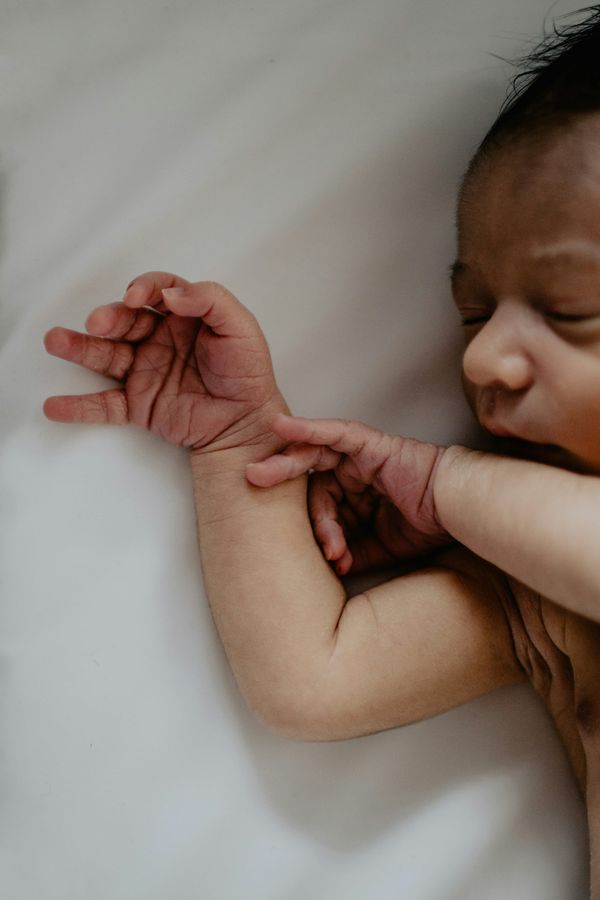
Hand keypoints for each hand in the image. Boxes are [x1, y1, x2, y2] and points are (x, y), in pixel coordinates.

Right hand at [43, 272, 286, 451]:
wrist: (247, 422)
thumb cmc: (248, 373)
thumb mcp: (241, 328)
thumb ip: (210, 301)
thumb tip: (172, 294)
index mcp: (184, 318)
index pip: (157, 292)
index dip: (144, 288)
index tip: (135, 296)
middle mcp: (160, 341)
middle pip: (125, 320)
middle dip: (108, 318)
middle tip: (97, 323)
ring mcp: (146, 373)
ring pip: (106, 356)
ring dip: (78, 348)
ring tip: (55, 341)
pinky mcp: (140, 406)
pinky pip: (105, 405)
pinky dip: (79, 407)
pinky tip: (54, 405)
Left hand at [246, 414, 454, 573]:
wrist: (458, 511)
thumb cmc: (425, 526)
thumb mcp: (375, 548)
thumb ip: (347, 553)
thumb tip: (323, 569)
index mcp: (352, 499)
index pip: (320, 509)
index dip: (323, 532)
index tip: (335, 557)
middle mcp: (352, 475)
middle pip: (310, 481)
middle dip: (283, 490)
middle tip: (250, 486)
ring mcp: (359, 457)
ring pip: (314, 456)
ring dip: (286, 463)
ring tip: (259, 473)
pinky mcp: (368, 443)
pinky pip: (335, 433)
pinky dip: (309, 429)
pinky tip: (283, 428)